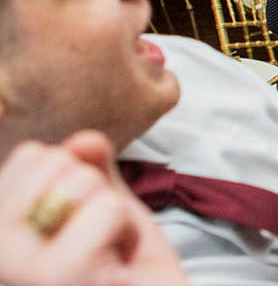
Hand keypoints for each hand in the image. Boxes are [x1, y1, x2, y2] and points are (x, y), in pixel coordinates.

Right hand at [0, 132, 187, 285]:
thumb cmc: (122, 271)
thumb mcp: (101, 212)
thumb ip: (89, 171)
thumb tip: (85, 139)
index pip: (32, 157)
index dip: (77, 182)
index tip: (80, 227)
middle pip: (56, 162)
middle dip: (98, 196)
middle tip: (99, 244)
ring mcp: (16, 268)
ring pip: (81, 182)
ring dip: (114, 218)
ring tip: (108, 258)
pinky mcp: (58, 276)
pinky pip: (107, 209)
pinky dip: (127, 232)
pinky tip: (117, 269)